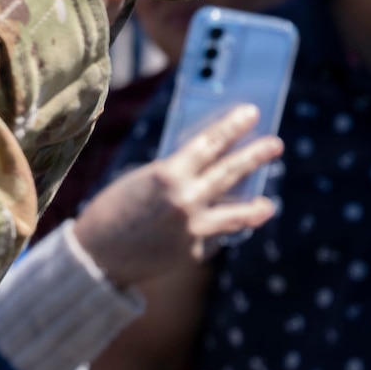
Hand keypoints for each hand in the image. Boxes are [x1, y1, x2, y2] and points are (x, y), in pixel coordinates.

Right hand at [75, 104, 281, 286]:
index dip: (233, 126)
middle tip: (275, 144)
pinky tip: (211, 232)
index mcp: (167, 174)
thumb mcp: (141, 181)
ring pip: (237, 214)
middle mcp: (186, 200)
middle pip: (231, 172)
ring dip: (256, 207)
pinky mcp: (193, 252)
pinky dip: (212, 232)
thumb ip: (176, 174)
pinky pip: (212, 237)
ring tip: (268, 204)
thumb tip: (211, 167)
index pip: (210, 142)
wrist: (95, 256)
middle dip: (255, 156)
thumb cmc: (113, 210)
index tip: (251, 113)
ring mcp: (193, 229)